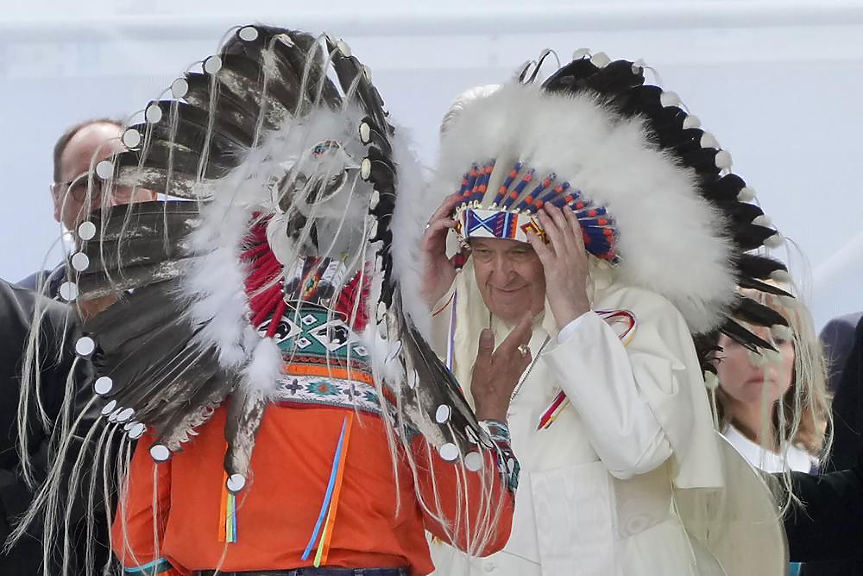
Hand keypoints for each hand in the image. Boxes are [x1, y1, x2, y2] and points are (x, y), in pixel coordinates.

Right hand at [419, 193, 463, 306]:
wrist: (429, 294)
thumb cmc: (439, 281)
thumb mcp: (456, 264)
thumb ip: (463, 253)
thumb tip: (474, 243)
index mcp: (439, 241)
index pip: (447, 220)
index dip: (456, 209)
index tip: (468, 200)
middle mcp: (433, 238)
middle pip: (441, 215)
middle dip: (452, 203)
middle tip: (464, 193)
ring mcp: (428, 241)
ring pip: (436, 219)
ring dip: (447, 208)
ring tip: (458, 200)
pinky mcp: (425, 247)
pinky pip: (432, 230)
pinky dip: (442, 223)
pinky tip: (453, 220)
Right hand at [471, 315, 532, 421]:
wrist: (493, 408)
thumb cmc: (485, 388)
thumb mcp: (480, 366)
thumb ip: (485, 348)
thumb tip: (488, 330)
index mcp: (505, 355)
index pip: (517, 336)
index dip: (523, 324)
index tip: (528, 314)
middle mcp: (514, 361)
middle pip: (523, 342)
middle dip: (526, 330)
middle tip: (528, 320)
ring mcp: (516, 369)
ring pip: (525, 351)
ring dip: (526, 341)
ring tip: (526, 335)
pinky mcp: (515, 376)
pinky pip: (523, 360)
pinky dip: (524, 353)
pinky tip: (521, 355)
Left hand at [526, 204, 590, 330]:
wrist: (574, 308)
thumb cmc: (574, 294)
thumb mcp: (579, 273)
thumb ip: (574, 261)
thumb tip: (569, 252)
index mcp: (581, 256)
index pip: (577, 233)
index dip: (571, 219)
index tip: (565, 208)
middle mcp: (574, 255)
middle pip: (565, 230)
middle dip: (557, 215)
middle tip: (548, 205)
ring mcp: (564, 261)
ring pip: (555, 236)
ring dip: (547, 222)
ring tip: (540, 212)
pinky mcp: (553, 269)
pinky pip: (543, 251)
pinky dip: (536, 240)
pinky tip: (529, 232)